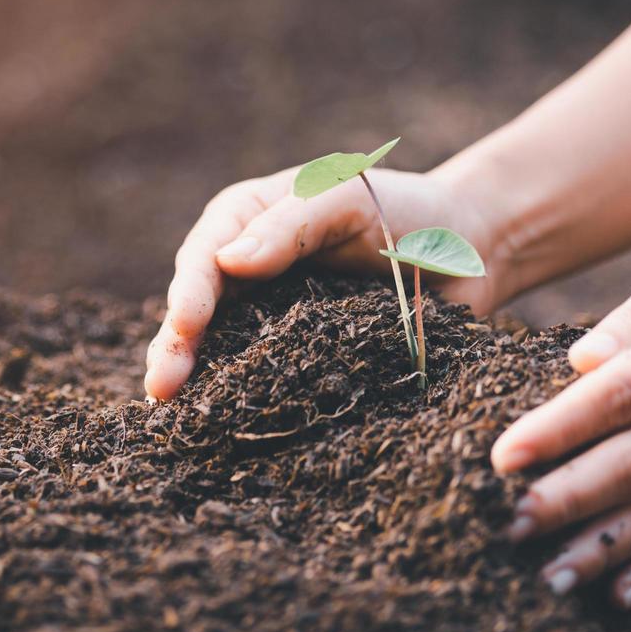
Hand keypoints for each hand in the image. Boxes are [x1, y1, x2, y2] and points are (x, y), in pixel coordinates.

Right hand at [143, 163, 501, 399]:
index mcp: (248, 219)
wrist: (469, 250)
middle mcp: (247, 270)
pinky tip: (223, 433)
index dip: (190, 293)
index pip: (206, 256)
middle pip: (200, 309)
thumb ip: (292, 225)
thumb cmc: (409, 209)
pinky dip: (241, 403)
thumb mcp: (349, 198)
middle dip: (176, 347)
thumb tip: (228, 263)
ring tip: (175, 418)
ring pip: (223, 351)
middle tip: (161, 389)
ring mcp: (271, 318)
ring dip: (199, 383)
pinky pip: (265, 380)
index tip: (185, 327)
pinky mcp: (300, 359)